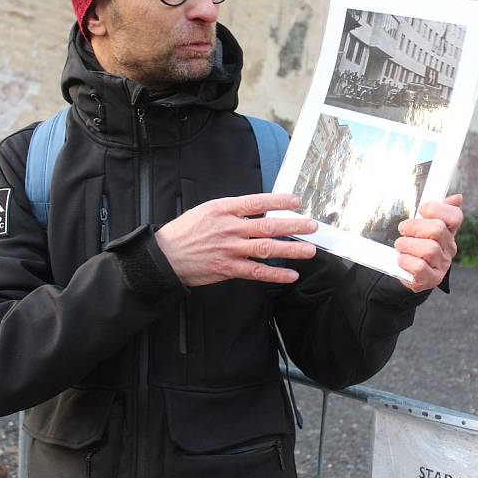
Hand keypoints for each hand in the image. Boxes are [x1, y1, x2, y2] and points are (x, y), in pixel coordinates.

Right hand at [155, 193, 317, 286]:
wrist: (165, 256)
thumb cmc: (184, 232)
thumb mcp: (206, 211)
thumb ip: (231, 210)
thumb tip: (256, 210)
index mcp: (223, 209)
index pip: (257, 202)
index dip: (278, 202)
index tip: (296, 202)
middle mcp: (229, 228)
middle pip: (268, 226)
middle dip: (293, 226)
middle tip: (312, 226)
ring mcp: (230, 249)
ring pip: (266, 248)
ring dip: (291, 250)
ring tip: (309, 250)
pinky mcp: (228, 268)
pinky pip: (256, 272)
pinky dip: (275, 274)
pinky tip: (290, 275)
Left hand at [394, 194, 462, 292]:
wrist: (407, 271)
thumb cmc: (416, 243)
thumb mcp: (424, 225)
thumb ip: (438, 210)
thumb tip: (458, 197)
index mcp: (449, 232)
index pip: (455, 216)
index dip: (437, 209)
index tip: (422, 210)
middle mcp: (449, 248)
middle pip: (437, 229)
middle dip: (415, 227)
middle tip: (403, 229)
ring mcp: (441, 265)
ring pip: (428, 249)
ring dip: (407, 245)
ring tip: (400, 246)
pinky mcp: (431, 279)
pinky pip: (420, 267)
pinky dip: (406, 261)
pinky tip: (402, 259)